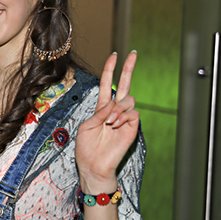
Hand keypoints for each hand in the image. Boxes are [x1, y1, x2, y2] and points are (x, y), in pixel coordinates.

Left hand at [75, 52, 139, 192]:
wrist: (93, 166)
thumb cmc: (86, 148)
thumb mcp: (87, 126)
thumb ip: (98, 112)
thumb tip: (113, 103)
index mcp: (102, 108)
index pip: (108, 85)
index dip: (110, 70)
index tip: (114, 56)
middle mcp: (115, 111)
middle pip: (125, 85)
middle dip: (128, 68)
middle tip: (134, 54)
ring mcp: (125, 118)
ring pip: (128, 100)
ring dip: (117, 109)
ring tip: (109, 122)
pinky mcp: (132, 128)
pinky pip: (133, 113)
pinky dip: (123, 116)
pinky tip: (115, 124)